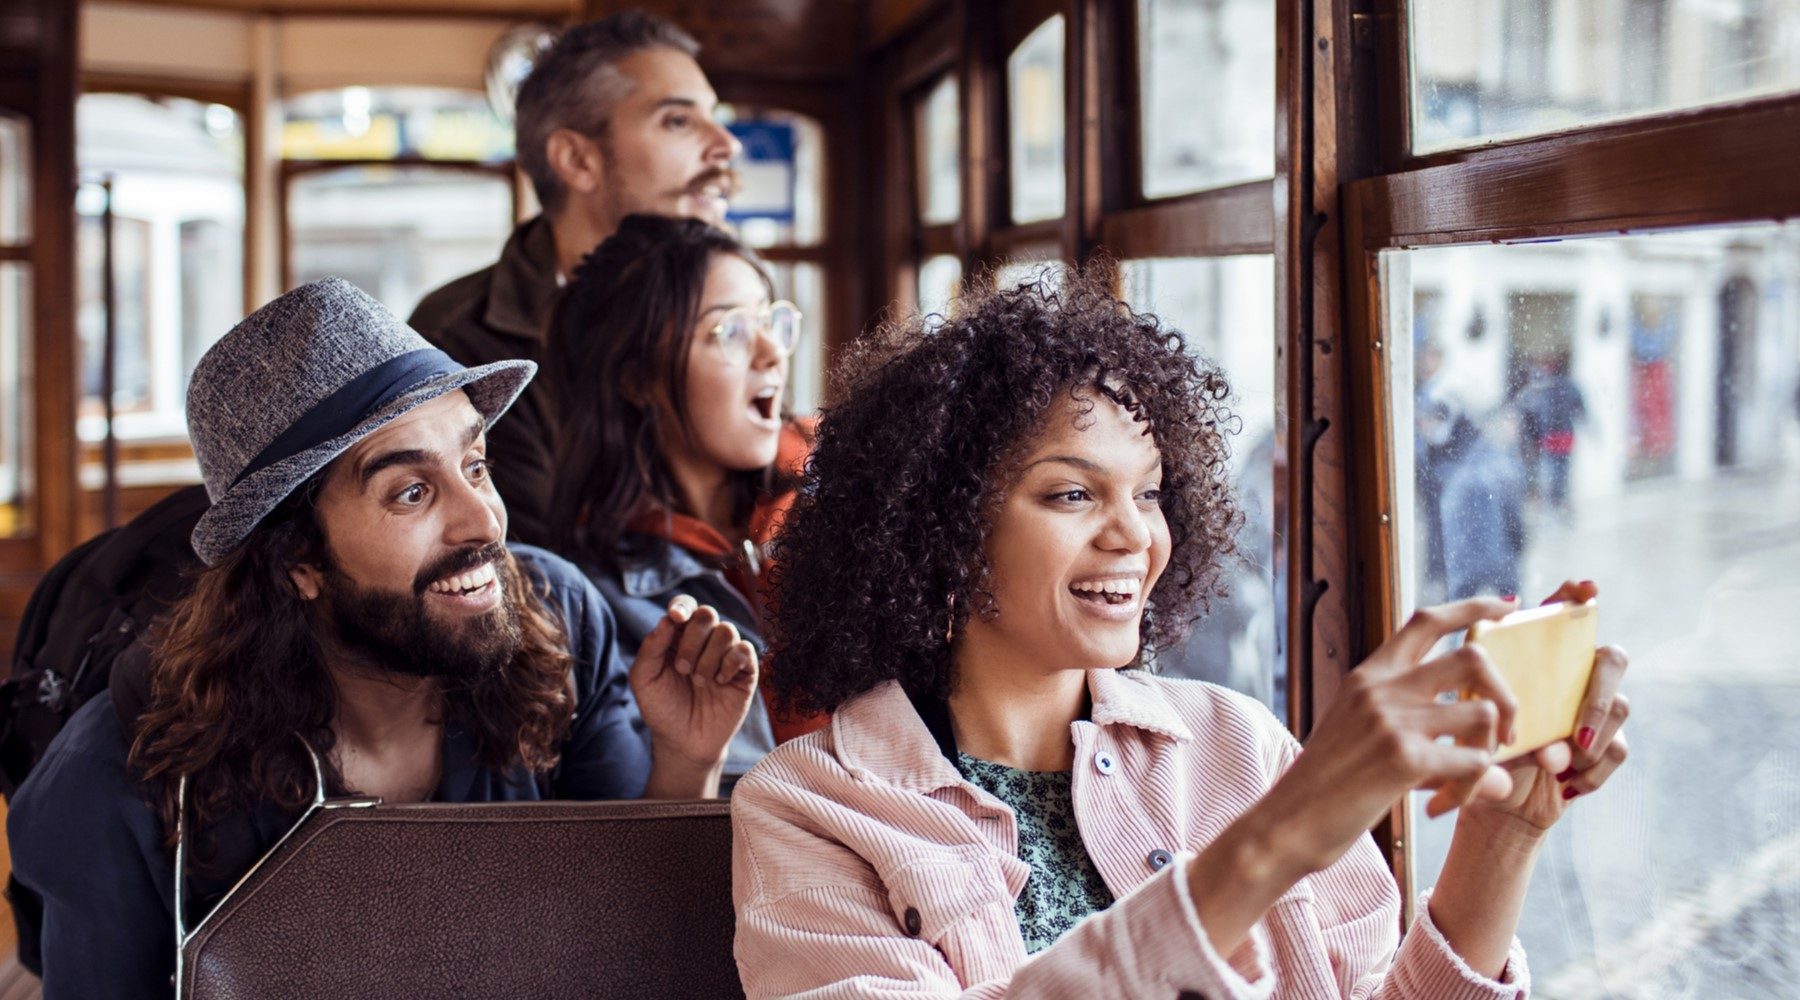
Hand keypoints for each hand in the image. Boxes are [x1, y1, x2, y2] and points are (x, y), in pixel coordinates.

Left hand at [630, 595, 758, 775]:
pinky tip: (720, 683)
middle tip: (682, 669)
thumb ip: (651, 648)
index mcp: (678, 637)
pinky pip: (744, 650)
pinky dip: (729, 664)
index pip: (685, 606)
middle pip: (707, 613)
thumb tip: (668, 619)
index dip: (682, 605)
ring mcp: (726, 654)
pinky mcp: (745, 670)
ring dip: (709, 657)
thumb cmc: (663, 709)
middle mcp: (704, 641)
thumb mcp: (644, 680)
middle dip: (692, 640)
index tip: (676, 618)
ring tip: (699, 682)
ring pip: (726, 630)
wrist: (684, 742)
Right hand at [1254, 596, 1518, 875]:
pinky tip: (1442, 805)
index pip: (1426, 620)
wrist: (1287, 823)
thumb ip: (1420, 736)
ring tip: (1466, 782)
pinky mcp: (1403, 759)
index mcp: (1369, 676)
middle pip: (1472, 658)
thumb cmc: (1325, 787)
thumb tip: (1495, 771)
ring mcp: (1392, 721)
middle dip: (1506, 694)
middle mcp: (1381, 688)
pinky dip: (1472, 788)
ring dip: (1490, 752)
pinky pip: (1474, 763)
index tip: (1505, 607)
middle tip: (1506, 734)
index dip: (1472, 607)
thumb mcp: (1360, 737)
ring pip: (1483, 712)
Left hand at [1465, 579, 1630, 836]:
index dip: (1578, 596)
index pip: (1565, 615)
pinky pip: (1619, 749)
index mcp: (1536, 660)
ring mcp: (1593, 711)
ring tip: (1552, 762)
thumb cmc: (1474, 749)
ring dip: (1590, 738)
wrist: (1489, 801)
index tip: (1587, 589)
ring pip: (1621, 706)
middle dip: (1598, 692)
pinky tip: (1565, 784)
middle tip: (1575, 729)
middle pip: (1612, 659)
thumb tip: (1531, 718)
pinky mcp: (1604, 746)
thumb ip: (1490, 698)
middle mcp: (1571, 677)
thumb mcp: (1470, 717)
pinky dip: (1591, 771)